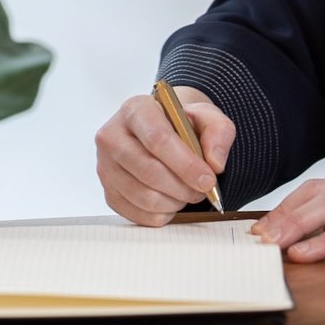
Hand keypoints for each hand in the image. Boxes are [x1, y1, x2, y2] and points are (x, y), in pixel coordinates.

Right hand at [94, 87, 234, 225]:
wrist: (163, 132)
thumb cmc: (181, 125)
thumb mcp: (207, 117)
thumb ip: (219, 133)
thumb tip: (215, 163)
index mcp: (135, 110)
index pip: (157, 140)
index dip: (185, 165)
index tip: (208, 180)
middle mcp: (112, 136)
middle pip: (149, 171)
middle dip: (183, 187)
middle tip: (202, 190)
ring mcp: (105, 166)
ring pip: (143, 197)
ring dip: (174, 202)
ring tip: (187, 193)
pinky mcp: (108, 191)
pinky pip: (138, 214)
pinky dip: (162, 214)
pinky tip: (172, 201)